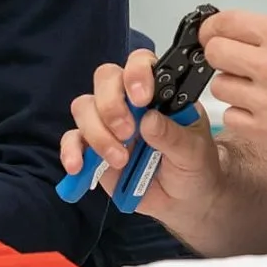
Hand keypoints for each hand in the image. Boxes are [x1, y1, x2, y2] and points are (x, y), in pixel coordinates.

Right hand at [59, 48, 222, 223]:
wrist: (185, 203)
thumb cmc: (195, 167)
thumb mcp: (194, 153)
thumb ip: (173, 136)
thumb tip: (149, 120)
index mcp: (158, 92)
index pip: (140, 64)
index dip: (136, 74)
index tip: (141, 99)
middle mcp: (130, 101)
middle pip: (106, 79)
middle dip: (111, 105)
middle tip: (127, 133)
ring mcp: (108, 123)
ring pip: (85, 107)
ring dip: (97, 133)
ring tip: (119, 161)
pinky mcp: (93, 148)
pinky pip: (72, 140)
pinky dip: (70, 150)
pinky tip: (77, 167)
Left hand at [198, 9, 266, 155]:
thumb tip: (237, 33)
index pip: (224, 24)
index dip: (213, 28)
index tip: (211, 33)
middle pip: (215, 53)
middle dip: (221, 55)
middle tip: (233, 61)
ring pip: (220, 87)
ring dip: (233, 86)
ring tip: (257, 89)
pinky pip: (230, 118)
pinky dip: (241, 114)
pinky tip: (261, 110)